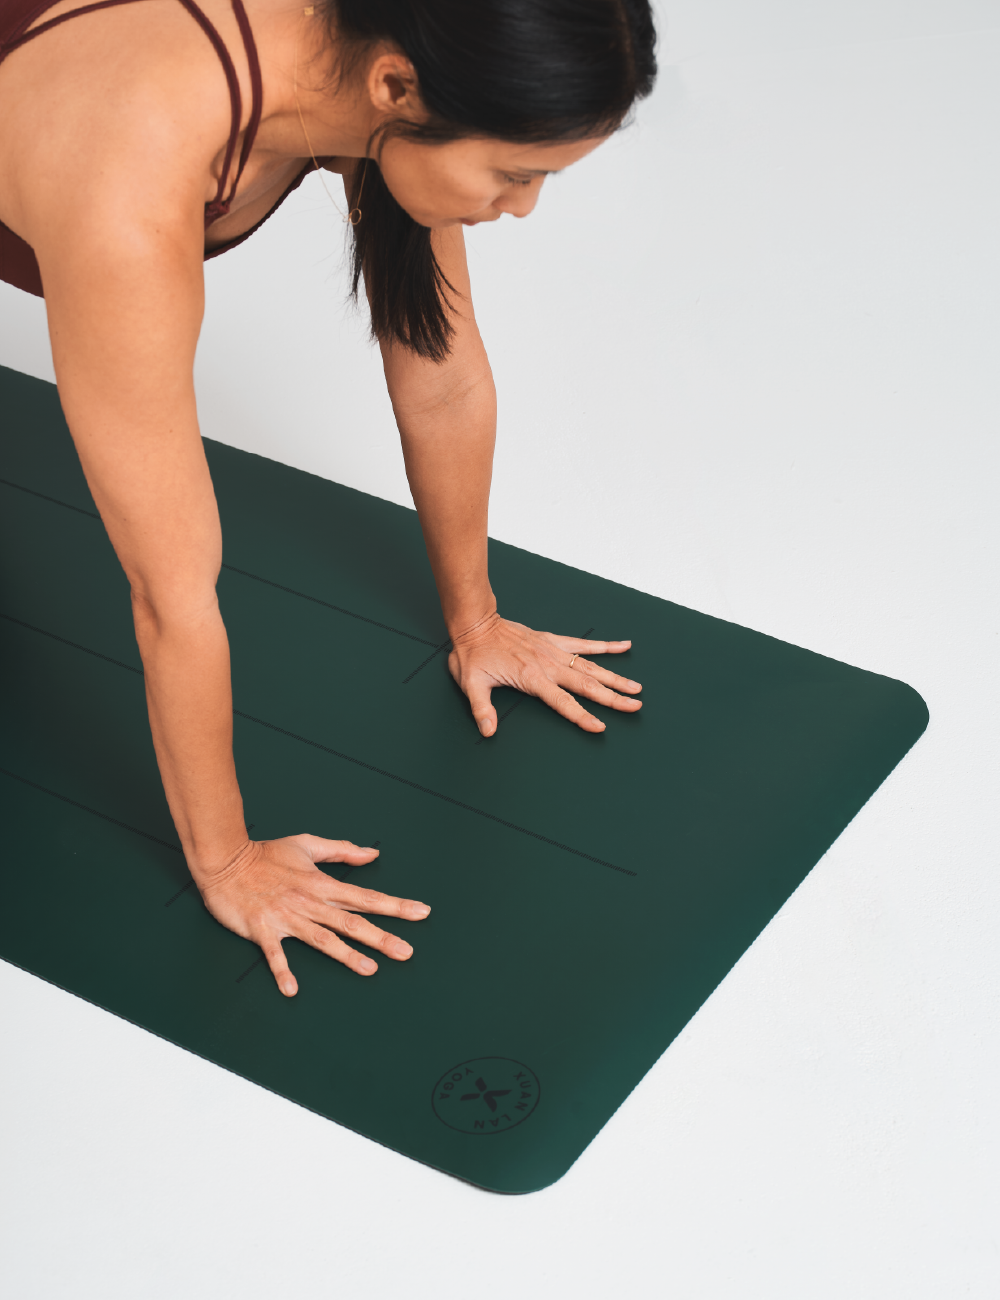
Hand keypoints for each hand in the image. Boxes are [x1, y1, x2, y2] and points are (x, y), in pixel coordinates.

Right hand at [195, 835, 430, 995]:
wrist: (225, 860)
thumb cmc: (265, 854)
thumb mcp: (306, 845)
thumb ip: (341, 850)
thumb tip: (372, 853)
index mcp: (321, 884)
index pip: (366, 897)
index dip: (395, 905)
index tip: (420, 913)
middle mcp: (309, 902)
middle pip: (352, 921)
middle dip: (381, 937)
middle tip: (406, 952)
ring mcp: (287, 917)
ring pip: (323, 939)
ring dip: (346, 955)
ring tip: (369, 970)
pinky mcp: (262, 929)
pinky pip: (274, 954)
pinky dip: (282, 971)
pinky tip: (292, 989)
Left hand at [448, 612, 641, 736]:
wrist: (477, 624)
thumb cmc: (474, 654)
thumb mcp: (471, 684)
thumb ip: (482, 708)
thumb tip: (488, 730)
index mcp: (532, 678)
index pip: (563, 702)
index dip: (582, 716)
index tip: (600, 726)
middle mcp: (548, 665)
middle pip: (588, 685)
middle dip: (613, 697)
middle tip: (635, 706)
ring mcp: (554, 651)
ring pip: (592, 667)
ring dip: (615, 677)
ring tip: (636, 687)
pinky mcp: (554, 640)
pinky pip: (584, 644)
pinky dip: (605, 646)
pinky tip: (624, 646)